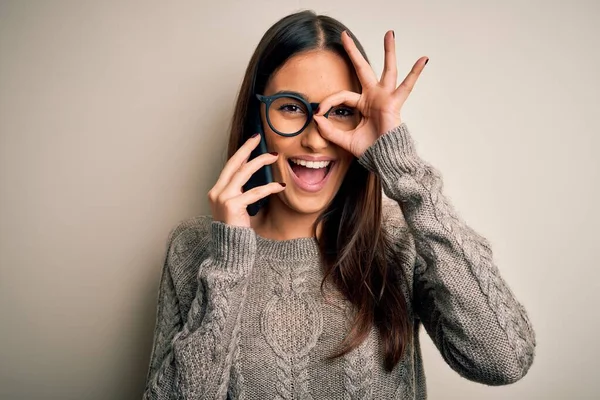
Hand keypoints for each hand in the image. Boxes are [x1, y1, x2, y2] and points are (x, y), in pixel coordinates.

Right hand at [207, 134, 284, 227]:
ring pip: (243, 173)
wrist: (230, 250)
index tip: (252, 142)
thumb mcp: (236, 208)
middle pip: (233, 164)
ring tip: (274, 157)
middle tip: (258, 138)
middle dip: (247, 148)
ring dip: (259, 162)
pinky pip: (254, 192)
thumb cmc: (236, 230)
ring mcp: (223, 198)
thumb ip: (241, 193)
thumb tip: (255, 179)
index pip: (229, 167)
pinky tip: (280, 186)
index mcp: (216, 191)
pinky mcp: (232, 206)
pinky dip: (269, 188)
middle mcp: (217, 192)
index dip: (241, 153)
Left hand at [314, 30, 427, 156]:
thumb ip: (329, 131)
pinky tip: (423, 59)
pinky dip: (415, 73)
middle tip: (344, 35)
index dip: (328, 103)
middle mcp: (374, 97)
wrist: (383, 159)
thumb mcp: (344, 140)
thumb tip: (316, 119)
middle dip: (353, 52)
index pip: (342, 95)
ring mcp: (385, 98)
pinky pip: (407, 86)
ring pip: (388, 70)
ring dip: (389, 51)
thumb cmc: (369, 150)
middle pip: (362, 69)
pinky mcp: (394, 103)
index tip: (318, 112)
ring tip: (390, 33)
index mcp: (363, 104)